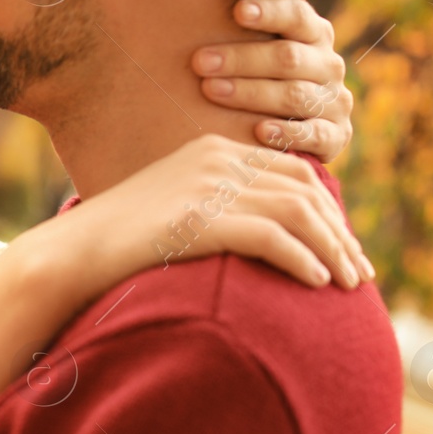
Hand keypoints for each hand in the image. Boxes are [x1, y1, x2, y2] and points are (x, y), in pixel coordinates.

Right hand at [57, 134, 372, 291]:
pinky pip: (271, 236)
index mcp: (213, 149)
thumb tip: (266, 237)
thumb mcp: (176, 210)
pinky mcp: (200, 218)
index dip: (329, 211)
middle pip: (304, 189)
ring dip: (331, 250)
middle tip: (360, 274)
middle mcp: (215, 159)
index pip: (294, 172)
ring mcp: (207, 186)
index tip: (345, 249)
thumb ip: (219, 208)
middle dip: (340, 233)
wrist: (72, 253)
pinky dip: (301, 259)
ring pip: (296, 211)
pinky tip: (315, 283)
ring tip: (348, 284)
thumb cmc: (120, 244)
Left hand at [189, 0, 352, 163]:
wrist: (292, 129)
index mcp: (314, 34)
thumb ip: (260, 10)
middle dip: (241, 58)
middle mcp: (329, 65)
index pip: (297, 15)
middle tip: (199, 61)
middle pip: (287, 57)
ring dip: (250, 92)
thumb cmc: (262, 74)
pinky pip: (313, 135)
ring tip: (211, 90)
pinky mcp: (335, 137)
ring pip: (294, 95)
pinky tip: (257, 130)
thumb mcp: (263, 40)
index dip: (269, 12)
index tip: (236, 10)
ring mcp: (335, 102)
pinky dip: (285, 133)